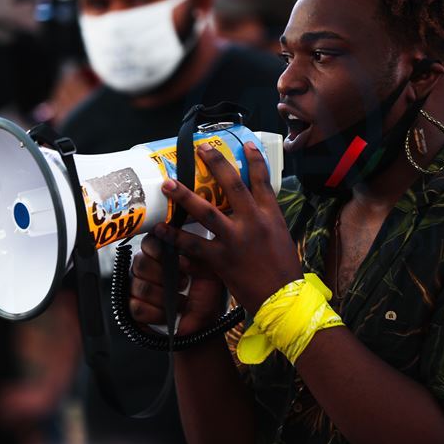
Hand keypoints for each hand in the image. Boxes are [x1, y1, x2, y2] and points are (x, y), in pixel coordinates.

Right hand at [130, 234, 226, 334]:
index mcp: (163, 253)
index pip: (149, 242)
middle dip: (164, 275)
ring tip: (180, 301)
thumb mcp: (210, 272)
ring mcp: (137, 288)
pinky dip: (157, 313)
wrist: (203, 323)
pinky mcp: (134, 308)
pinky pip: (137, 307)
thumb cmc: (206, 294)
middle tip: (183, 283)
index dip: (160, 250)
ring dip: (164, 297)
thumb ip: (197, 257)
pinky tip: (168, 314)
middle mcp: (146, 268)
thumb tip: (181, 254)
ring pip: (140, 287)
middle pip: (140, 263)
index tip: (178, 260)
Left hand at [152, 141, 302, 313]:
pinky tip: (160, 229)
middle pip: (232, 185)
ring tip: (168, 184)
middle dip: (216, 164)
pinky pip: (192, 245)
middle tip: (201, 149)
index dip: (254, 159)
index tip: (244, 144)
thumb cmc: (284, 270)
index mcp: (271, 215)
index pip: (263, 180)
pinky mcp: (221, 259)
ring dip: (185, 196)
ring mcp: (236, 240)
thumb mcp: (280, 237)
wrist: (284, 299)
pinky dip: (175, 237)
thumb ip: (264, 221)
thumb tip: (248, 209)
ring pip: (206, 212)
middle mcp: (253, 222)